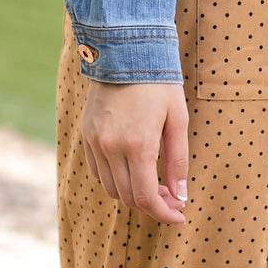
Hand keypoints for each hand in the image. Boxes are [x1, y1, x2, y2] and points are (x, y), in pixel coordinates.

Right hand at [80, 80, 188, 225]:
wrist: (124, 51)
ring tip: (154, 183)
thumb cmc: (158, 84)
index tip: (179, 216)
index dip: (164, 213)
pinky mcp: (86, 134)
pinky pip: (98, 171)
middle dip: (152, 204)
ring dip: (132, 194)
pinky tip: (132, 168)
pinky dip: (115, 179)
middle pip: (127, 197)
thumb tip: (181, 195)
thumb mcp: (177, 119)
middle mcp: (111, 147)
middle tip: (172, 197)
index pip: (145, 197)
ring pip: (110, 188)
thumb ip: (178, 160)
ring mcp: (95, 141)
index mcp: (137, 144)